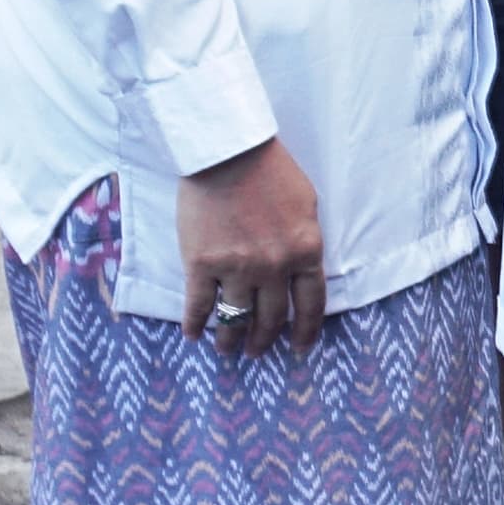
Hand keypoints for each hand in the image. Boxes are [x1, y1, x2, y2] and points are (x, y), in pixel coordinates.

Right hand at [175, 137, 323, 358]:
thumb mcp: (306, 205)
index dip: (306, 332)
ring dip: (230, 340)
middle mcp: (275, 267)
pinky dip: (196, 325)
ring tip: (227, 349)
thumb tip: (303, 268)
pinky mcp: (202, 265)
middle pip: (271, 318)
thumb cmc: (269, 171)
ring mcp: (238, 269)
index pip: (310, 305)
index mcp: (306, 251)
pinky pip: (200, 306)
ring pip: (236, 320)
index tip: (300, 348)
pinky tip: (193, 334)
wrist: (226, 152)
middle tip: (258, 352)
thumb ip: (304, 241)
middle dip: (265, 341)